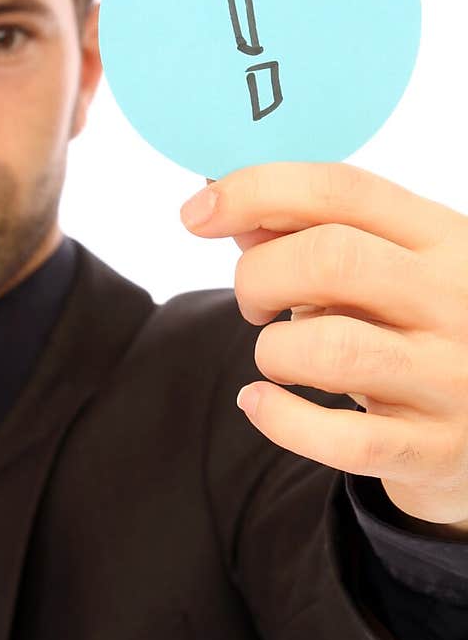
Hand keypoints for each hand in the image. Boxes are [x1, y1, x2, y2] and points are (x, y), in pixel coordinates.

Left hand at [179, 162, 467, 534]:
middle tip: (254, 302)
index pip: (342, 190)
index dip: (256, 190)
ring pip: (327, 347)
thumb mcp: (388, 267)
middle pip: (330, 259)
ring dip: (273, 349)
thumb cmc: (417, 329)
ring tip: (276, 358)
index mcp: (446, 238)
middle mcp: (456, 300)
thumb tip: (221, 202)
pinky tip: (259, 403)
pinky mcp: (433, 448)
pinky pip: (339, 439)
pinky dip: (279, 418)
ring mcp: (451, 378)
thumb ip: (310, 233)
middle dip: (259, 275)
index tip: (198, 212)